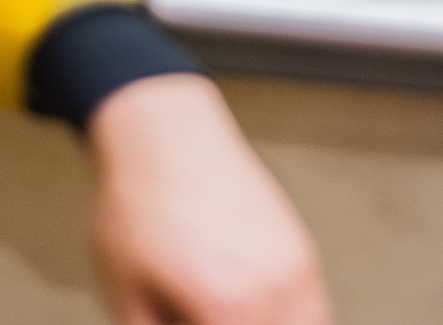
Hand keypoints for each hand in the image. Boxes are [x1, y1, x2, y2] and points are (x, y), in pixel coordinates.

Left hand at [86, 74, 329, 324]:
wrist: (166, 136)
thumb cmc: (139, 205)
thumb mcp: (128, 298)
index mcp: (227, 308)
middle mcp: (273, 290)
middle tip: (200, 319)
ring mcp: (295, 267)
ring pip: (310, 324)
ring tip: (229, 315)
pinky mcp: (300, 249)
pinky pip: (314, 309)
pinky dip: (295, 320)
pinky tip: (258, 316)